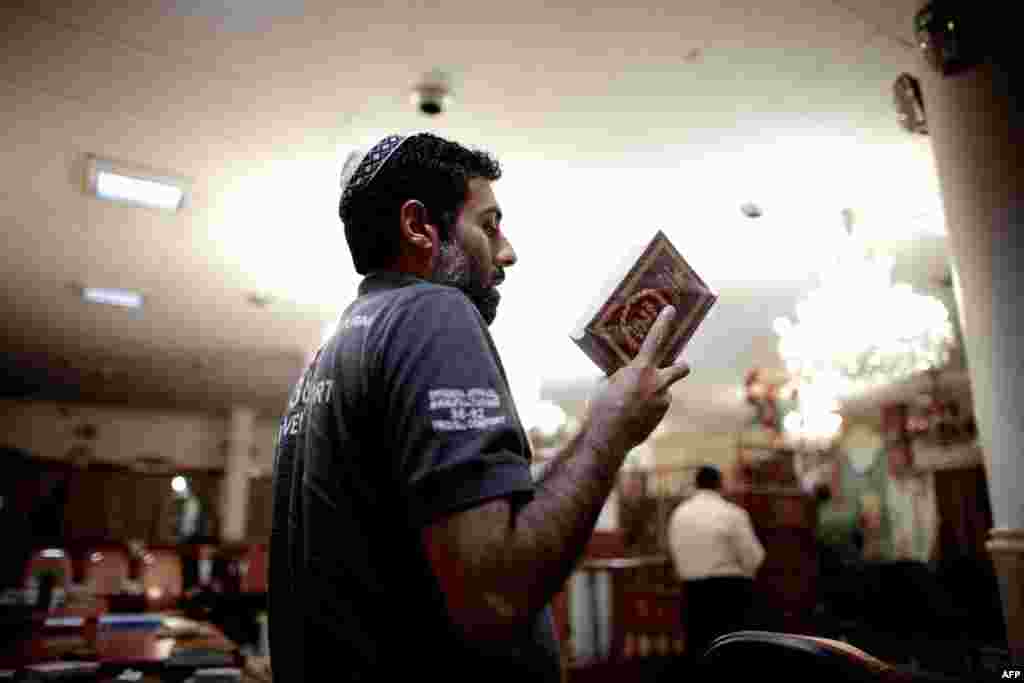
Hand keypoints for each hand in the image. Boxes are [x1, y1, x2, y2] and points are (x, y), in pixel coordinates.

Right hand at [583, 305, 691, 456]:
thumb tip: (625, 372)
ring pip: (663, 390)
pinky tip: (633, 415)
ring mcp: (662, 401)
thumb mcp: (606, 382)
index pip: (656, 339)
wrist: (608, 437)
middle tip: (676, 365)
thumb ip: (621, 373)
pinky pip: (657, 406)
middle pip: (681, 367)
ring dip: (654, 392)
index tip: (671, 310)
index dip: (664, 322)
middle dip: (680, 365)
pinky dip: (648, 407)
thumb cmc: (602, 406)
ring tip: (633, 403)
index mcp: (640, 369)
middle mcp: (657, 383)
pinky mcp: (661, 416)